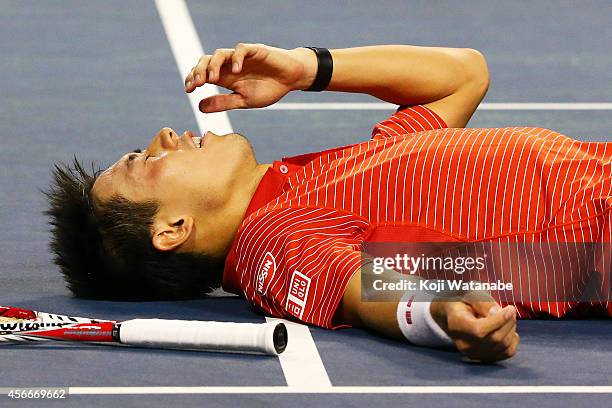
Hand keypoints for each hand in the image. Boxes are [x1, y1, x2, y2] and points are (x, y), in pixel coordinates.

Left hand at [184, 43, 314, 112]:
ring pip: (219, 54)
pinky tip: (236, 70)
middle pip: (206, 61)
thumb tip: (199, 107)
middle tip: (196, 84)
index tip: (189, 90)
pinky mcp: (255, 50)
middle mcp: (230, 65)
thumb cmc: (268, 89)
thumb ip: (223, 103)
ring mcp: (241, 57)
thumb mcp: (243, 100)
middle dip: (198, 71)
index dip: (192, 78)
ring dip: (213, 65)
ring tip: (213, 79)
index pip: (202, 74)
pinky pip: (241, 50)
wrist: (291, 79)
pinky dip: (236, 58)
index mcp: (226, 77)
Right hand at [431, 291, 519, 362]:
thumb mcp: (469, 294)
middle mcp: (462, 343)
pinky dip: (512, 340)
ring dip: (511, 330)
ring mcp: (473, 353)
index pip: (479, 330)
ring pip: (503, 346)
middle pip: (494, 338)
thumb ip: (482, 302)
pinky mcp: (484, 358)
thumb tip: (496, 313)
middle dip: (508, 322)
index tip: (510, 308)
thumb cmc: (463, 301)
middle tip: (510, 310)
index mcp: (456, 324)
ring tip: (506, 317)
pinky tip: (507, 330)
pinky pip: (507, 353)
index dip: (498, 321)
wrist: (454, 315)